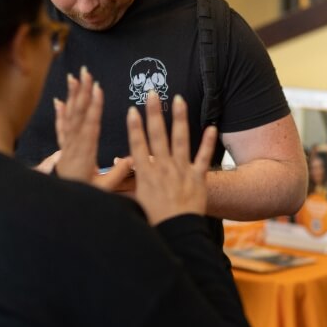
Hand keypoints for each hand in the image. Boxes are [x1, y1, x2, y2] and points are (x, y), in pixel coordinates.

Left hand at [53, 67, 132, 189]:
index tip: (97, 89)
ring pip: (70, 117)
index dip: (94, 107)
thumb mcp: (104, 189)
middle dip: (82, 92)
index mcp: (85, 153)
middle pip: (79, 115)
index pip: (90, 125)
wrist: (60, 203)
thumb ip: (118, 173)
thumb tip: (133, 158)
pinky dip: (60, 114)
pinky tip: (59, 101)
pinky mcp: (63, 149)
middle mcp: (74, 145)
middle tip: (85, 73)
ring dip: (72, 96)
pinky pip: (61, 128)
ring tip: (73, 78)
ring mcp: (67, 146)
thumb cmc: (84, 193)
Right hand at [127, 92, 217, 224]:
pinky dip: (208, 142)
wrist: (179, 233)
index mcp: (146, 174)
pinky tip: (212, 127)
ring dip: (179, 118)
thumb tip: (114, 169)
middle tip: (152, 93)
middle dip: (154, 112)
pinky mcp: (198, 177)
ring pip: (180, 139)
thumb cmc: (154, 221)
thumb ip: (126, 184)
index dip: (134, 127)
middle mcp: (163, 168)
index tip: (132, 110)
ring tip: (178, 99)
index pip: (137, 145)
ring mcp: (182, 171)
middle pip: (157, 135)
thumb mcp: (134, 203)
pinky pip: (204, 156)